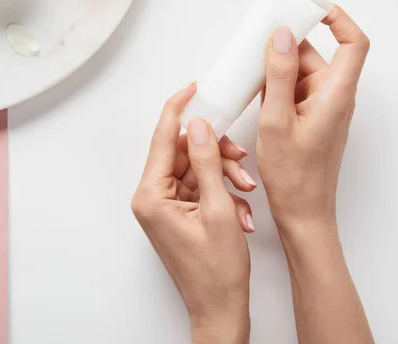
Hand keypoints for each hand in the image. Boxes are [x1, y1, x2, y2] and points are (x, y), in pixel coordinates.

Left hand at [132, 83, 254, 343]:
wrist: (220, 308)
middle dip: (216, 153)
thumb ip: (207, 164)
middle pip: (184, 153)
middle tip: (239, 157)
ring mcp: (165, 206)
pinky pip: (200, 187)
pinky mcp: (178, 212)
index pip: (163, 139)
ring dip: (223, 174)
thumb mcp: (219, 210)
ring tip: (245, 191)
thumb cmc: (216, 272)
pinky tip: (239, 209)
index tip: (192, 89)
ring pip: (195, 169)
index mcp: (151, 196)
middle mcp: (152, 198)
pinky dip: (221, 191)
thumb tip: (200, 127)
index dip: (178, 109)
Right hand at [257, 6, 369, 232]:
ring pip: (301, 73)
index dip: (337, 19)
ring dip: (277, 69)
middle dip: (287, 45)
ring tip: (249, 72)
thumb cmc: (294, 175)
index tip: (308, 9)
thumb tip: (281, 36)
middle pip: (316, 55)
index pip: (353, 42)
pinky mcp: (309, 118)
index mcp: (335, 94)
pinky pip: (294, 91)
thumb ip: (279, 75)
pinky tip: (254, 92)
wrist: (302, 212)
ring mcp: (321, 108)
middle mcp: (333, 97)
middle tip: (257, 41)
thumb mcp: (278, 121)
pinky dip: (276, 87)